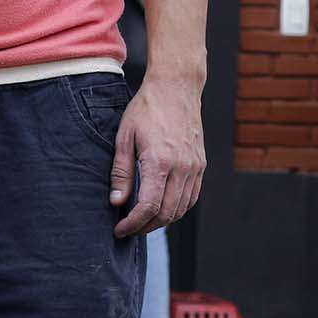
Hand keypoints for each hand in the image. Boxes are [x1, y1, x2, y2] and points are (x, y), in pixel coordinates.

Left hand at [110, 74, 204, 237]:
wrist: (176, 87)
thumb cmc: (147, 109)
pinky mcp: (201, 164)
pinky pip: (191, 197)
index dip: (133, 224)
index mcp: (160, 161)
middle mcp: (182, 167)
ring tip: (143, 222)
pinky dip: (177, 209)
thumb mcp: (124, 138)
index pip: (148, 207)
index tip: (120, 230)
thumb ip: (121, 173)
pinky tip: (162, 209)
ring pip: (181, 209)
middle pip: (166, 213)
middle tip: (129, 230)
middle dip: (145, 227)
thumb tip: (116, 203)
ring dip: (161, 221)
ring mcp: (195, 166)